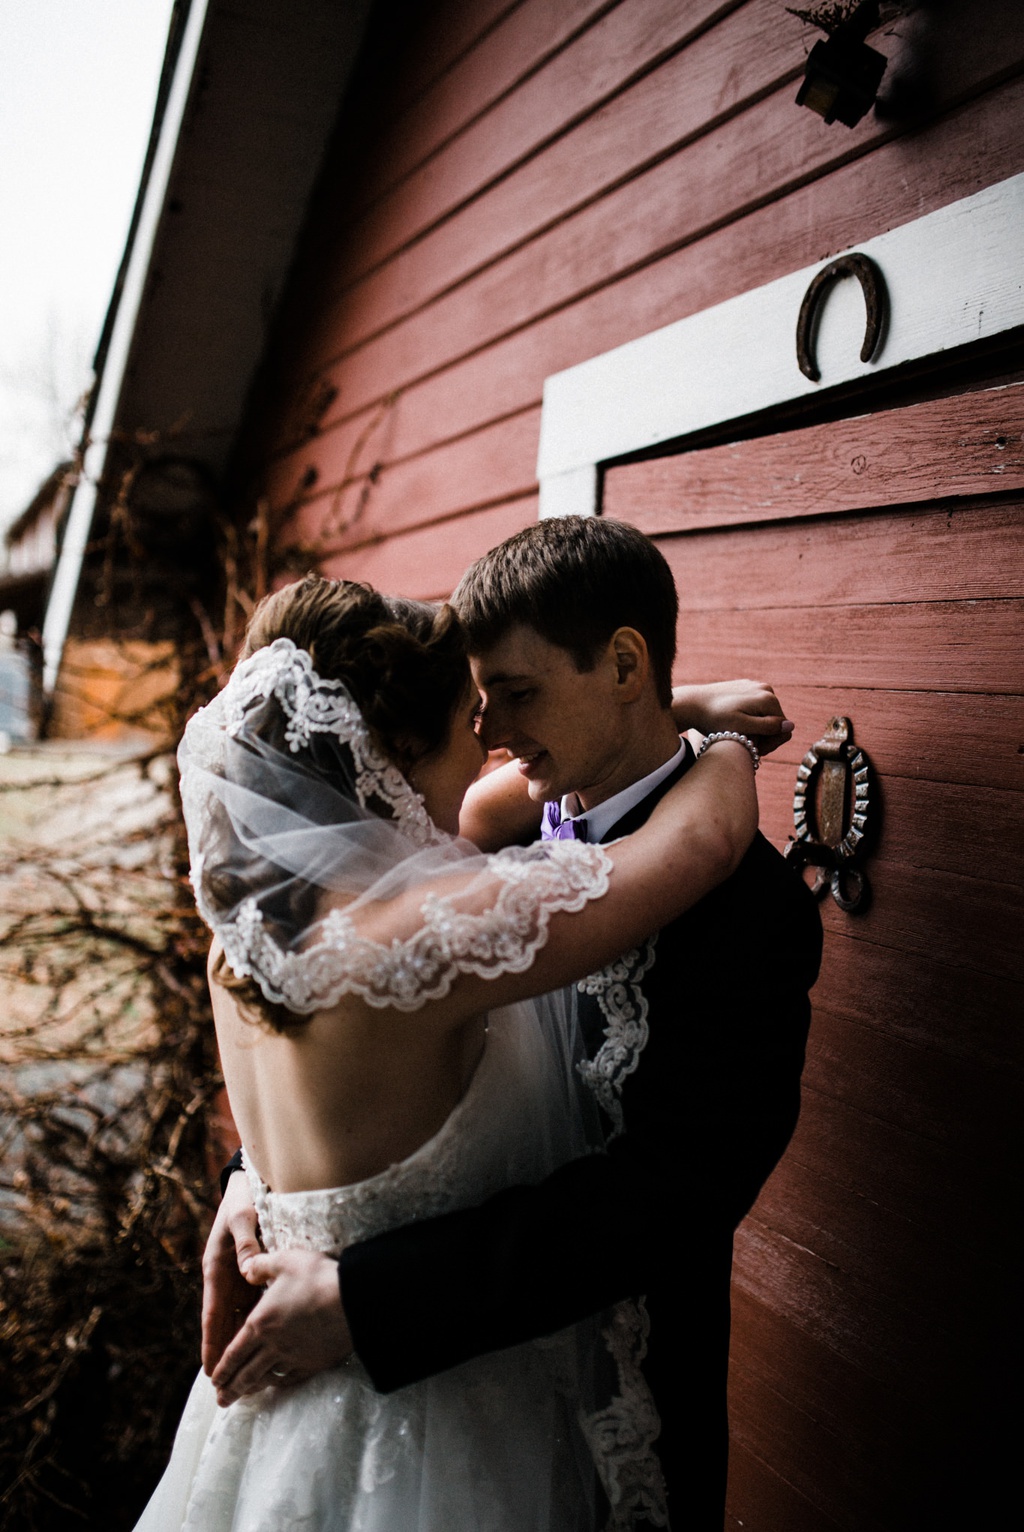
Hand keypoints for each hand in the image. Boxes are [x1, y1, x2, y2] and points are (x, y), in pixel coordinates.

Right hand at [201, 1170, 262, 1378]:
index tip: (212, 1371)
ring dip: (240, 1345)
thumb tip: (251, 1269)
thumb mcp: (244, 1217)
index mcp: (217, 1268)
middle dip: (225, 1355)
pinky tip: (265, 1345)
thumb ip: (248, 1242)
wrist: (249, 1183)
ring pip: (239, 1319)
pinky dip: (255, 1326)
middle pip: (225, 1324)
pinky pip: (252, 1305)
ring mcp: (238, 1277)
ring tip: (245, 1378)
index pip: (214, 1314)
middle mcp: (225, 1278)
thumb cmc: (244, 1198)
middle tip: (226, 1389)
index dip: (214, 1343)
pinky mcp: (252, 1274)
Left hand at [210, 1249, 352, 1405]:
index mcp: (260, 1324)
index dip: (222, 1368)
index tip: (213, 1380)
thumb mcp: (285, 1261)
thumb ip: (260, 1265)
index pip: (234, 1352)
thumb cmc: (316, 1278)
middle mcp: (273, 1346)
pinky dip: (279, 1384)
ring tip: (244, 1396)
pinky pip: (290, 1378)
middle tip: (221, 1401)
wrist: (353, 1300)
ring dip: (252, 1390)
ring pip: (267, 1379)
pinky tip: (277, 1384)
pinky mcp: (313, 1362)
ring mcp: (294, 1357)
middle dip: (231, 1388)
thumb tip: (244, 1267)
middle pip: (246, 1373)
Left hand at [672, 679, 793, 755]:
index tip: (753, 750)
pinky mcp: (745, 688)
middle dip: (765, 737)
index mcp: (768, 698)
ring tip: (739, 736)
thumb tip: (791, 725)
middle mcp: (765, 688)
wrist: (692, 704)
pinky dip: (750, 719)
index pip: (784, 729)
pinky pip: (756, 708)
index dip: (771, 744)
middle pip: (777, 721)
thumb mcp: (742, 728)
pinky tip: (735, 725)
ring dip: (757, 729)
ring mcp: (755, 686)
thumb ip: (767, 727)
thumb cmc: (715, 719)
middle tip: (746, 746)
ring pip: (767, 715)